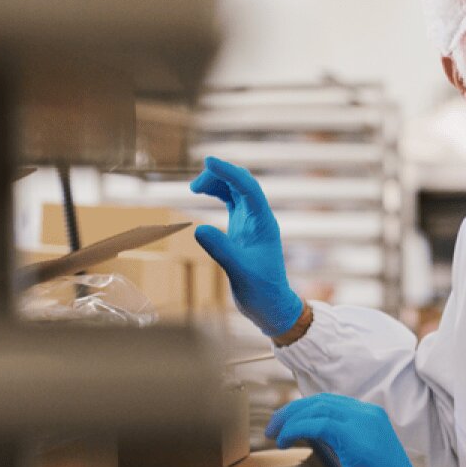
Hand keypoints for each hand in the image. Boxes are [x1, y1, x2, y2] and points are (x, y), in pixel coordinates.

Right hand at [191, 156, 303, 335]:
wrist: (270, 305)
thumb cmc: (262, 291)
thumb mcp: (240, 272)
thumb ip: (222, 250)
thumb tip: (199, 229)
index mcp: (263, 223)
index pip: (248, 188)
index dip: (229, 172)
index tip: (209, 161)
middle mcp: (258, 218)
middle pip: (241, 183)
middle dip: (220, 175)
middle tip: (195, 187)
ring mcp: (250, 222)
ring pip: (235, 190)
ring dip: (217, 182)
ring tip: (195, 189)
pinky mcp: (242, 229)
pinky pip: (230, 201)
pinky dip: (217, 193)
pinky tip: (202, 194)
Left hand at [267, 394, 441, 466]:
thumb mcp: (360, 457)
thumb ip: (342, 442)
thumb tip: (316, 438)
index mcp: (372, 417)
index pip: (330, 403)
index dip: (304, 410)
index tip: (285, 424)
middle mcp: (369, 414)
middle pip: (320, 401)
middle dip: (291, 411)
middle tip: (272, 428)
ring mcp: (364, 423)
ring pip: (316, 408)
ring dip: (289, 419)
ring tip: (275, 435)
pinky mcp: (355, 438)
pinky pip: (317, 424)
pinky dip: (295, 429)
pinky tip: (285, 442)